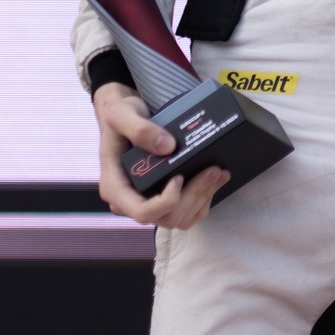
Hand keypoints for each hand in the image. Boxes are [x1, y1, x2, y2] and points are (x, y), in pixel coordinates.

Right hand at [93, 81, 228, 227]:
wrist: (124, 115)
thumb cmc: (118, 117)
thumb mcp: (121, 115)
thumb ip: (139, 129)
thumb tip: (167, 147)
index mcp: (115, 188)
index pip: (143, 212)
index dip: (167, 201)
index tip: (180, 176)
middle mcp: (129, 201)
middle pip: (166, 218)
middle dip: (194, 196)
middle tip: (214, 169)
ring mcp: (147, 202)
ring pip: (180, 219)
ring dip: (203, 198)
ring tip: (219, 172)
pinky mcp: (161, 198)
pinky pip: (186, 213)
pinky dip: (203, 200)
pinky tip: (214, 180)